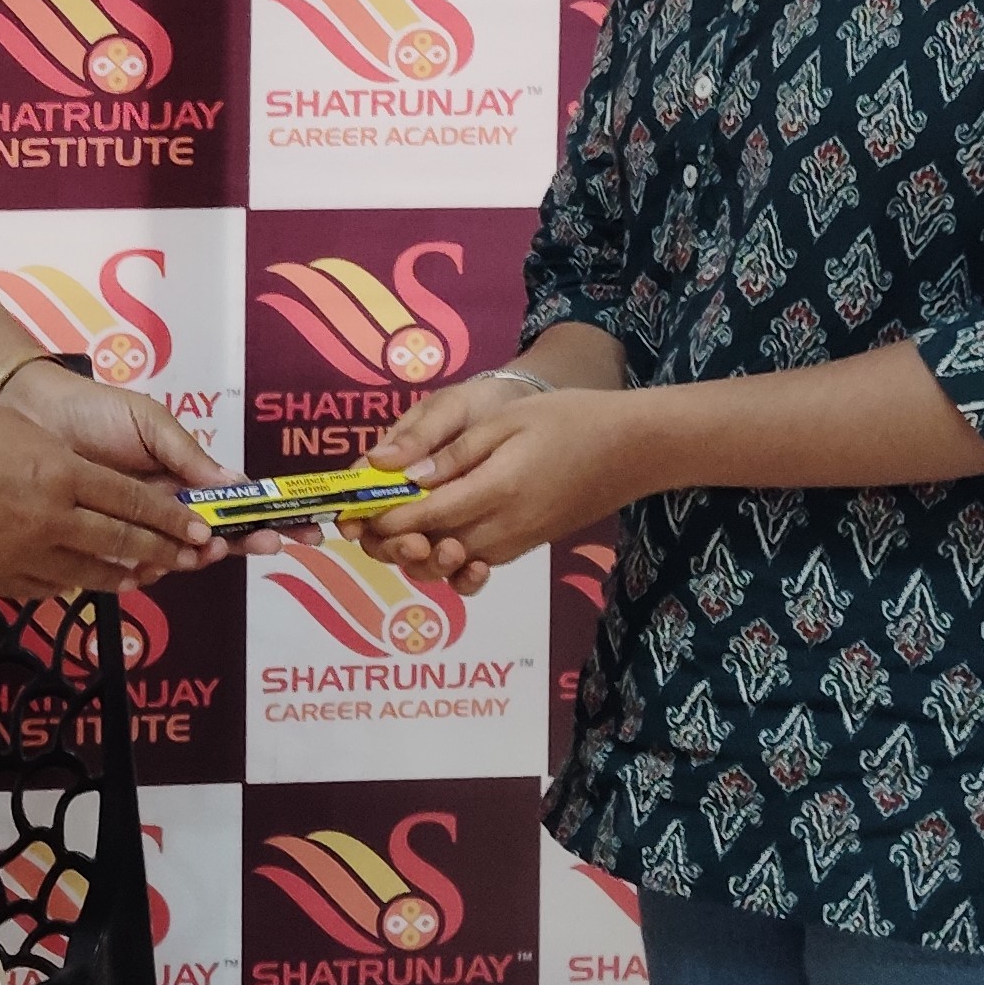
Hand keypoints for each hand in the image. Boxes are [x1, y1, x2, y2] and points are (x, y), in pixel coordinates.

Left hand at [0, 361, 279, 561]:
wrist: (33, 416)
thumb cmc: (96, 412)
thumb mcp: (152, 424)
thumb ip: (190, 457)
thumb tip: (240, 486)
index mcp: (185, 478)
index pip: (235, 504)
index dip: (268, 519)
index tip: (303, 533)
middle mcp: (165, 509)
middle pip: (214, 538)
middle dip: (237, 544)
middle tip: (241, 543)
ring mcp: (136, 530)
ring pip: (177, 557)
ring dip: (194, 557)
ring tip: (199, 547)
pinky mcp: (102, 546)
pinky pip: (133, 569)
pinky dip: (147, 571)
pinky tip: (150, 565)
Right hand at [0, 399, 216, 600]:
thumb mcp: (25, 436)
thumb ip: (64, 464)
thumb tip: (86, 487)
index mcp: (64, 475)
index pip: (133, 501)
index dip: (170, 518)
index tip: (199, 529)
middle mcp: (54, 518)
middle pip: (121, 540)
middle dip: (162, 550)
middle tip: (192, 558)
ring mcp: (26, 554)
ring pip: (89, 572)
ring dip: (123, 574)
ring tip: (146, 576)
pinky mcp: (0, 578)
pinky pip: (47, 587)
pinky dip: (70, 583)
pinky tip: (80, 582)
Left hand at [360, 377, 639, 594]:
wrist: (633, 450)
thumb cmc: (569, 420)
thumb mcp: (506, 422)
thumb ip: (453, 453)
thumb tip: (403, 476)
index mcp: (494, 491)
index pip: (423, 517)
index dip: (382, 520)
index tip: (350, 514)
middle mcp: (503, 528)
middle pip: (431, 549)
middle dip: (390, 543)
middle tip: (360, 527)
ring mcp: (517, 542)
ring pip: (451, 563)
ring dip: (416, 554)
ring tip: (388, 532)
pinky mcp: (527, 545)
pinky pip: (477, 560)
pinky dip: (448, 557)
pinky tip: (431, 539)